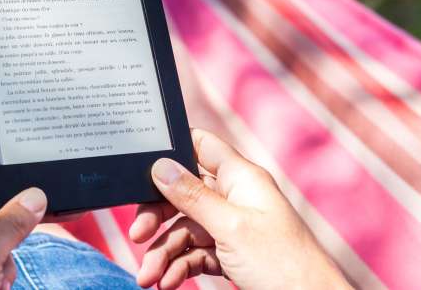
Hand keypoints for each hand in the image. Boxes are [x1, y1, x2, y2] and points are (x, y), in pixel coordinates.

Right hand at [129, 128, 350, 289]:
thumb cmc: (282, 264)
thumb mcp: (229, 226)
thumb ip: (192, 195)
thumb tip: (160, 165)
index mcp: (241, 177)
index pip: (201, 145)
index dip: (172, 150)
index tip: (141, 166)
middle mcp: (235, 197)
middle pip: (183, 193)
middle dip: (157, 216)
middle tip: (138, 235)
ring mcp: (232, 226)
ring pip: (185, 229)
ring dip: (163, 252)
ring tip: (148, 277)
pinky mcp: (231, 253)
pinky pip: (195, 253)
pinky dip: (179, 267)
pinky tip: (167, 283)